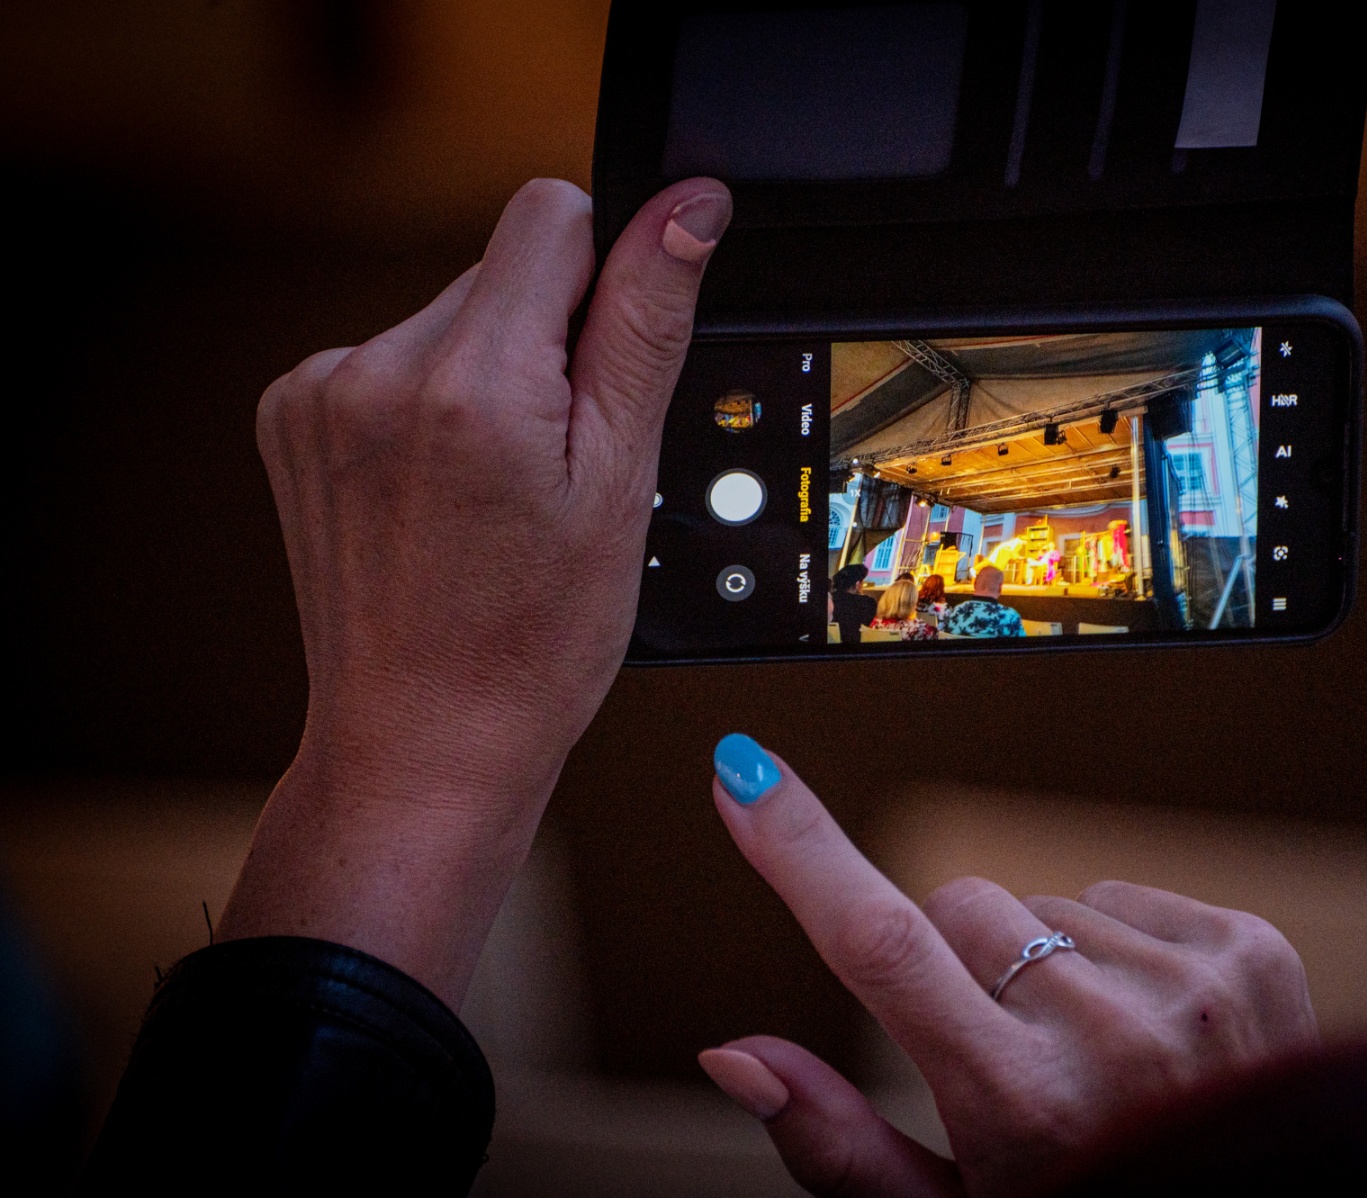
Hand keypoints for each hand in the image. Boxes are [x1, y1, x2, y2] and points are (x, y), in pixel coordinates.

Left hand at [218, 177, 731, 1005]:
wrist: (423, 740)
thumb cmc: (531, 644)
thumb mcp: (619, 484)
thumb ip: (645, 326)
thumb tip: (685, 208)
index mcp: (470, 383)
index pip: (553, 215)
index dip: (605, 281)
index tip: (606, 371)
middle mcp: (374, 370)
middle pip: (502, 272)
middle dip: (547, 344)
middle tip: (554, 464)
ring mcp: (319, 393)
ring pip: (451, 318)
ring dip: (488, 376)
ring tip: (495, 491)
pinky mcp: (291, 414)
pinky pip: (393, 359)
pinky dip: (431, 405)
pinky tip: (445, 491)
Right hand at [699, 737, 1318, 1196]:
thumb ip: (837, 1144)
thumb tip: (736, 1055)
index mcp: (1019, 1105)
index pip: (880, 944)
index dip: (801, 850)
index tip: (744, 774)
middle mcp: (1106, 1036)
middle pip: (958, 910)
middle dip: (954, 966)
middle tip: (1003, 1060)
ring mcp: (1189, 987)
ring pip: (1041, 907)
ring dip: (1045, 965)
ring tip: (1095, 1062)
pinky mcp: (1250, 952)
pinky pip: (1123, 897)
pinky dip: (1118, 953)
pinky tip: (1148, 1031)